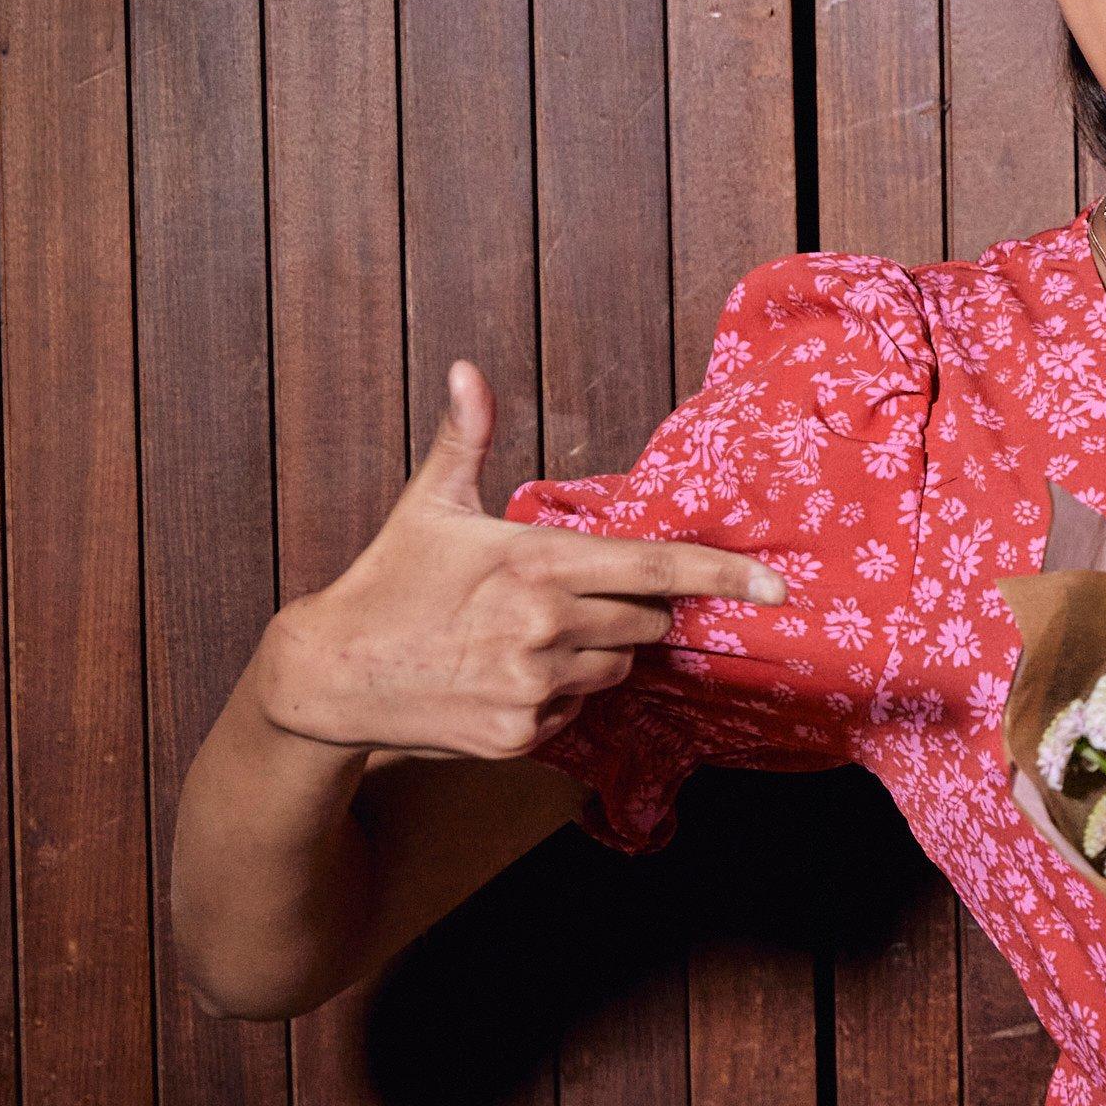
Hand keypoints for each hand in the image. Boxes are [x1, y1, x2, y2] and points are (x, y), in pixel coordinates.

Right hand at [252, 362, 786, 760]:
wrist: (328, 677)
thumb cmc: (387, 581)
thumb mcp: (430, 505)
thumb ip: (466, 438)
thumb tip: (466, 370)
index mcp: (536, 562)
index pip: (656, 569)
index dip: (723, 577)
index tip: (777, 587)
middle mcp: (546, 627)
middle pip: (644, 621)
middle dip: (625, 607)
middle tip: (563, 597)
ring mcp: (535, 687)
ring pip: (617, 666)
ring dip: (594, 651)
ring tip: (525, 636)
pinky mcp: (521, 735)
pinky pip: (579, 709)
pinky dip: (560, 694)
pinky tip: (507, 675)